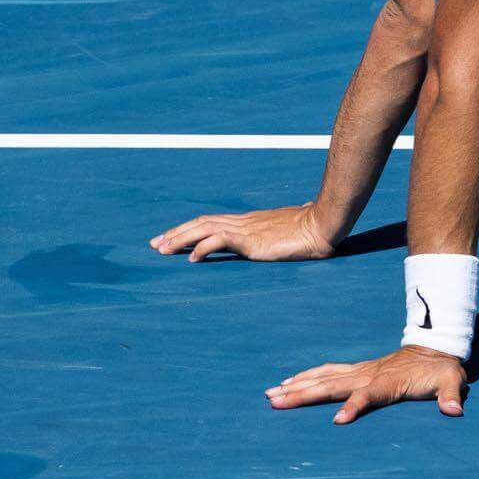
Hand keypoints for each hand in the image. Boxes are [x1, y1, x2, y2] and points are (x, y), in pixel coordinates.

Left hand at [152, 202, 338, 262]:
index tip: (173, 237)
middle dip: (176, 233)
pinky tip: (191, 258)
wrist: (323, 225)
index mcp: (249, 221)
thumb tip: (301, 219)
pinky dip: (202, 248)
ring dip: (180, 239)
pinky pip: (219, 240)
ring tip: (162, 250)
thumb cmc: (314, 226)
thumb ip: (290, 228)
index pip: (212, 221)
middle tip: (155, 244)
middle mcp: (243, 222)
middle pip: (201, 222)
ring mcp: (246, 229)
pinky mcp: (250, 239)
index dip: (190, 228)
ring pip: (203, 228)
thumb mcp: (294, 229)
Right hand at [269, 346, 466, 423]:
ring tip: (272, 394)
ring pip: (323, 378)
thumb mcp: (451, 381)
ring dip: (298, 385)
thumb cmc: (442, 369)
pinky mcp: (357, 370)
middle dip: (304, 394)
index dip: (354, 407)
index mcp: (389, 382)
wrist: (436, 346)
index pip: (367, 396)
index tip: (338, 421)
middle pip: (332, 385)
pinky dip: (307, 376)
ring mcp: (360, 371)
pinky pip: (327, 372)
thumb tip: (455, 410)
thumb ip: (451, 396)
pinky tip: (289, 382)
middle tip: (276, 402)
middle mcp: (368, 375)